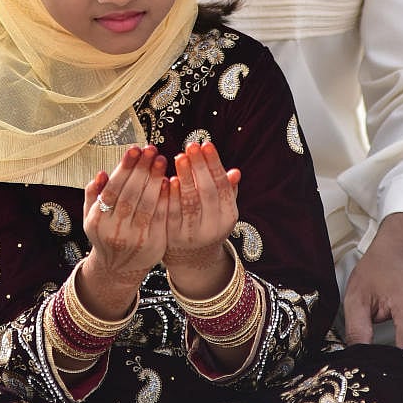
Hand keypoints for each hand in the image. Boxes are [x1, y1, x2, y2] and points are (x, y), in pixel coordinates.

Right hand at [80, 145, 168, 317]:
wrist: (118, 269)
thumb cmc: (106, 234)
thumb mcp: (91, 216)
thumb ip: (93, 194)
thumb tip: (102, 173)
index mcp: (97, 221)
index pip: (112, 189)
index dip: (124, 168)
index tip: (134, 149)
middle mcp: (114, 230)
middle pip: (129, 195)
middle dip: (141, 170)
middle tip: (151, 149)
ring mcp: (134, 239)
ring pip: (146, 205)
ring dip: (154, 180)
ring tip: (161, 160)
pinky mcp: (153, 244)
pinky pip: (160, 218)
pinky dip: (164, 199)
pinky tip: (169, 182)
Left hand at [163, 141, 240, 298]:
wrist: (192, 258)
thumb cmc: (207, 222)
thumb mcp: (222, 209)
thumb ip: (227, 191)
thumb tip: (235, 172)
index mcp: (228, 217)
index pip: (223, 187)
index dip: (215, 165)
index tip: (207, 144)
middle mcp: (212, 227)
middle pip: (207, 193)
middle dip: (199, 167)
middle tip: (191, 146)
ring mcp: (192, 233)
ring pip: (188, 202)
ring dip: (184, 177)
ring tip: (179, 157)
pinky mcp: (172, 237)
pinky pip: (171, 212)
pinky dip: (170, 195)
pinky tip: (167, 179)